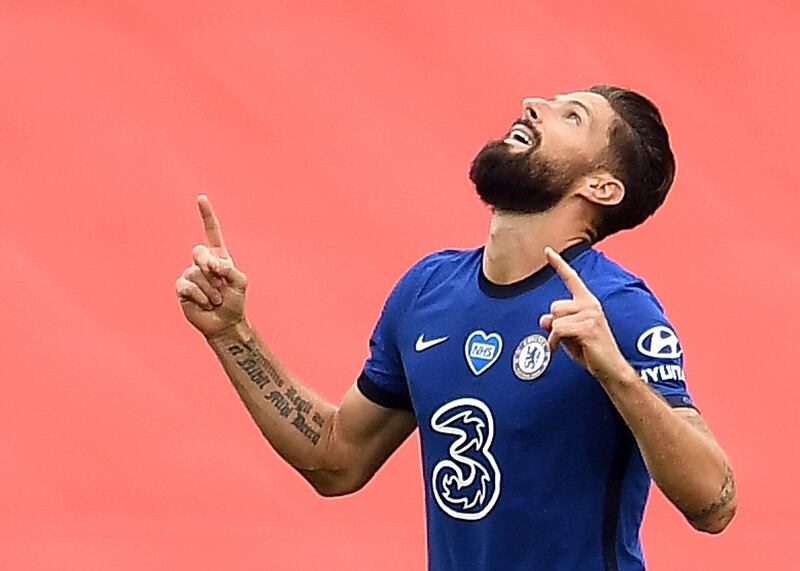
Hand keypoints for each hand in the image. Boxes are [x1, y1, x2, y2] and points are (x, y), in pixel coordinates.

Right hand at [175, 195, 247, 338]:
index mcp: (218, 256)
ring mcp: (190, 274)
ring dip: (210, 290)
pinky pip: (187, 285)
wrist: (225, 322)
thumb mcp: (240, 282)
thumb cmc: (234, 301)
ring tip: (216, 300)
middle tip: (220, 282)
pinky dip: (200, 296)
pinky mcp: (182, 288)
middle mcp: (202, 263)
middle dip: (210, 266)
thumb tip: (213, 264)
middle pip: (199, 251)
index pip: (211, 232)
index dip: (206, 215)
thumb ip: (230, 269)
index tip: (201, 198)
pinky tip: (205, 303)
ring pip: (195, 273)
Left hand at [539, 247, 628, 381]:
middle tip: (567, 340)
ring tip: (568, 345)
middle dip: (554, 324)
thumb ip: (557, 324)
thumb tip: (543, 319)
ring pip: (554, 318)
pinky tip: (560, 350)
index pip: (571, 278)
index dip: (558, 264)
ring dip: (555, 335)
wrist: (610, 369)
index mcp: (588, 302)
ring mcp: (590, 314)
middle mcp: (591, 304)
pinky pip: (557, 330)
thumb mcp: (569, 336)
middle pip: (554, 306)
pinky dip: (553, 343)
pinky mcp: (587, 327)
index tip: (546, 250)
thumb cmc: (591, 352)